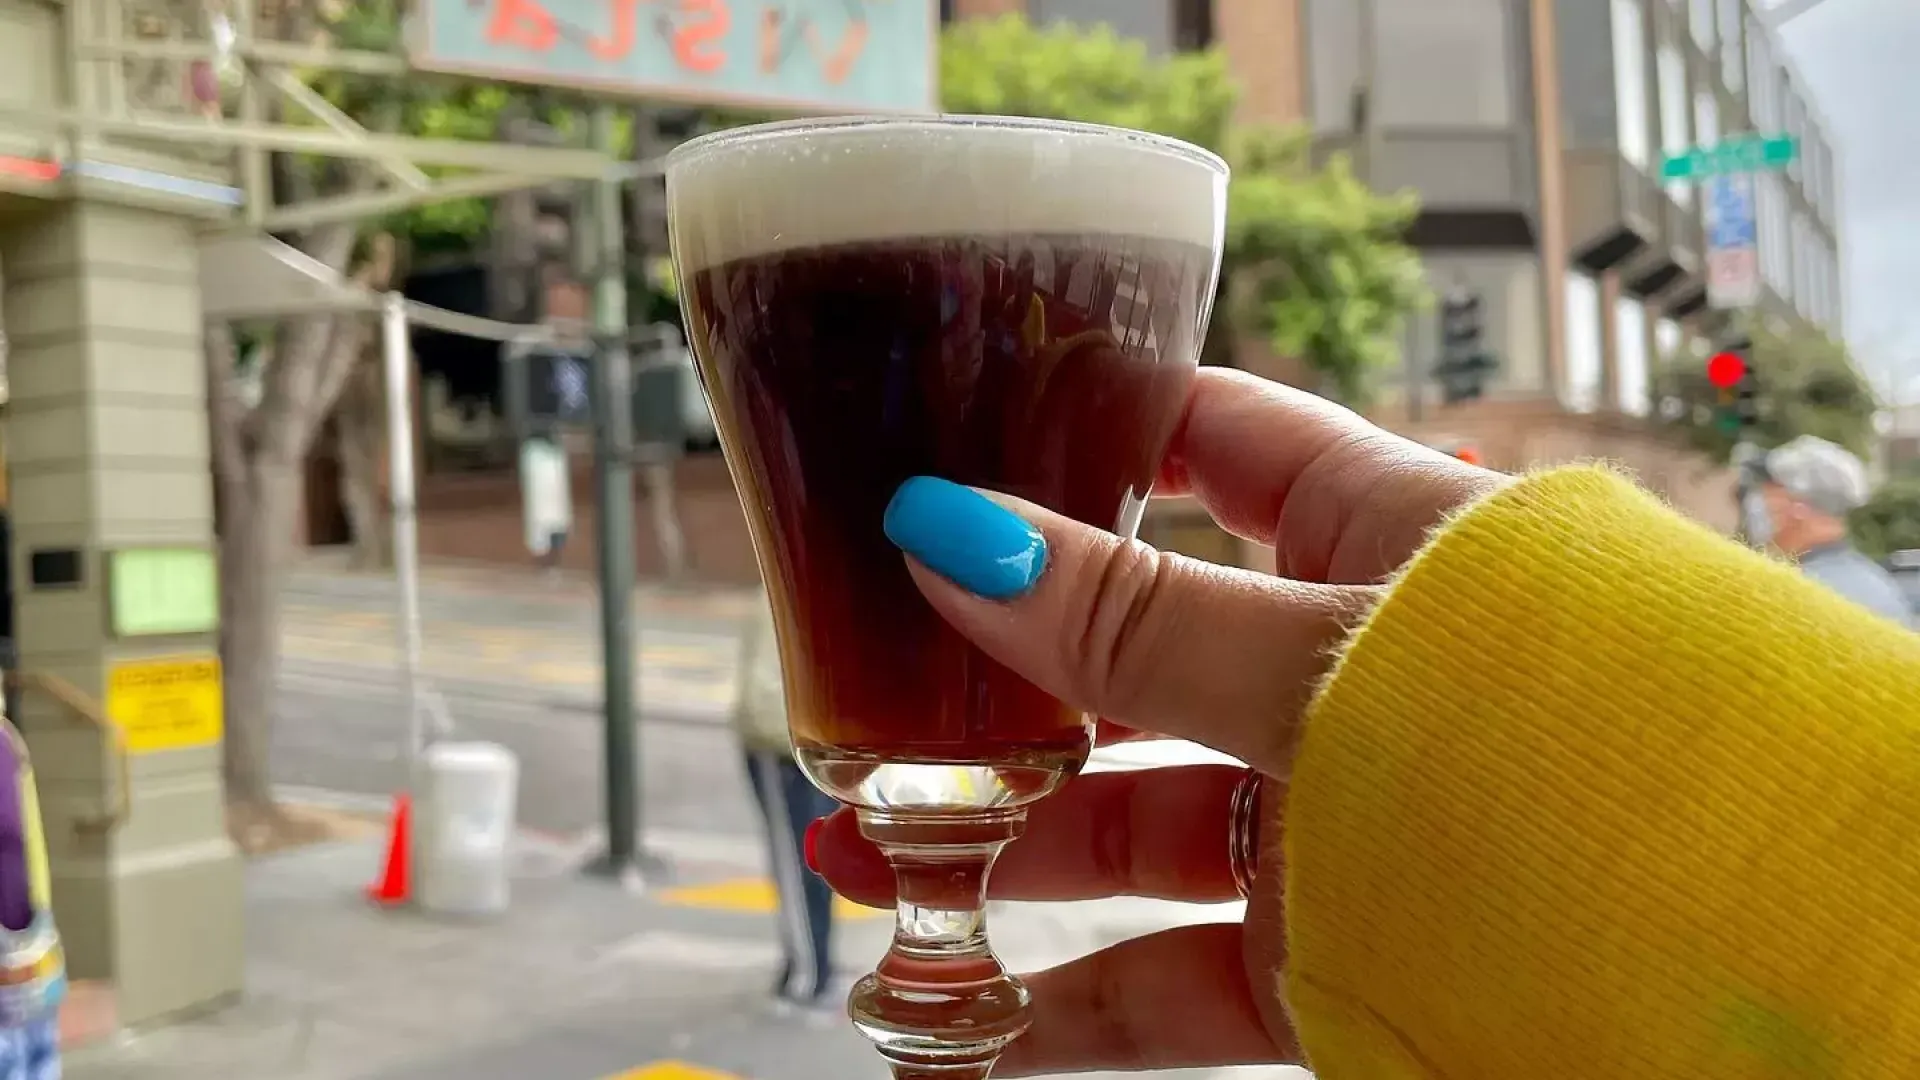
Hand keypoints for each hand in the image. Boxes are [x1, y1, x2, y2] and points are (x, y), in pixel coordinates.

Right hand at [813, 367, 1501, 1074]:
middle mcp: (1346, 673)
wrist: (1707, 982)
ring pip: (1134, 822)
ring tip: (863, 858)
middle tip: (865, 685)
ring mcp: (1333, 819)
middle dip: (997, 678)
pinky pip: (1171, 976)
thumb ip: (1133, 618)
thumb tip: (945, 528)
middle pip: (1135, 655)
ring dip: (1000, 847)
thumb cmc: (1548, 751)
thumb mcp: (1318, 664)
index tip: (957, 425)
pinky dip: (1067, 1006)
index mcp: (1377, 540)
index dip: (1091, 428)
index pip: (1214, 445)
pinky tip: (961, 1026)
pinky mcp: (1328, 952)